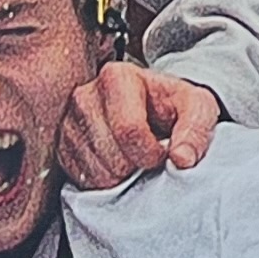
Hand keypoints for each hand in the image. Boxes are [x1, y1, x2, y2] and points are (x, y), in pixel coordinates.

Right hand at [57, 63, 219, 190]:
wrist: (152, 107)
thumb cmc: (173, 105)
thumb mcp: (198, 107)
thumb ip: (197, 129)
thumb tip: (182, 159)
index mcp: (116, 77)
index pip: (129, 130)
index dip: (151, 153)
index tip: (163, 152)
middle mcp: (84, 96)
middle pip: (111, 155)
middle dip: (137, 166)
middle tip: (148, 155)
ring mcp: (68, 122)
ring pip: (95, 171)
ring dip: (121, 175)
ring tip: (133, 156)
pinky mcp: (60, 145)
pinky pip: (81, 179)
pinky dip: (104, 179)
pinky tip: (117, 163)